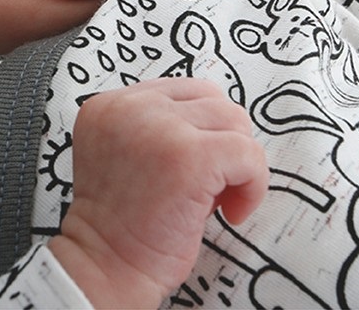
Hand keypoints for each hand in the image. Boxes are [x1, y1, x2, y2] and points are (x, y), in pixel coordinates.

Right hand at [49, 78, 267, 308]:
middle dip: (222, 142)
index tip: (196, 166)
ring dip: (237, 164)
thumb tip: (216, 125)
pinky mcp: (190, 156)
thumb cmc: (120, 226)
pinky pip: (248, 154)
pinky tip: (232, 211)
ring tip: (215, 199)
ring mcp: (161, 128)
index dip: (201, 129)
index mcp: (110, 106)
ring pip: (235, 121)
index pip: (183, 91)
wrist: (106, 268)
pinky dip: (253, 185)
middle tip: (210, 184)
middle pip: (212, 99)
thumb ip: (156, 128)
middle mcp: (130, 108)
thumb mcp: (125, 155)